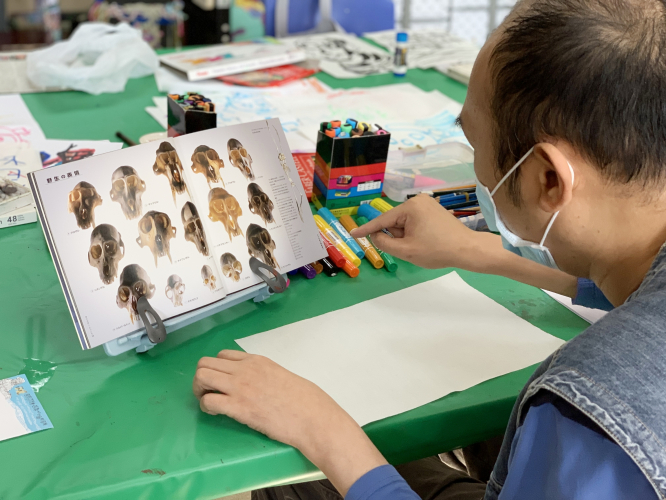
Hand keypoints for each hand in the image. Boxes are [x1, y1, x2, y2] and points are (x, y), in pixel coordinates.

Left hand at [193, 350, 386, 495]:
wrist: (311, 415)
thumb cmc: (303, 399)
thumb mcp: (280, 375)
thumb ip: (263, 374)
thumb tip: (255, 383)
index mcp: (256, 360)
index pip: (222, 355)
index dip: (216, 369)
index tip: (221, 382)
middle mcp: (244, 369)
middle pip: (205, 364)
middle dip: (201, 379)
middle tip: (208, 393)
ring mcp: (240, 387)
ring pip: (201, 377)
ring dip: (200, 391)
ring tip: (209, 402)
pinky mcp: (238, 408)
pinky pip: (208, 401)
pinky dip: (206, 407)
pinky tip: (217, 414)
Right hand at [352, 196, 579, 296]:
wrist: (468, 250)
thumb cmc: (437, 250)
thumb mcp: (406, 251)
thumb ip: (385, 243)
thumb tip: (376, 235)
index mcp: (410, 207)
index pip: (382, 220)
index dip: (366, 230)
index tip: (352, 234)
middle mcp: (417, 201)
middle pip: (394, 222)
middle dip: (396, 237)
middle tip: (410, 249)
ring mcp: (427, 205)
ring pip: (404, 224)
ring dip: (406, 237)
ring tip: (421, 247)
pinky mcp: (434, 211)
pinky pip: (415, 223)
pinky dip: (414, 234)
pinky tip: (425, 244)